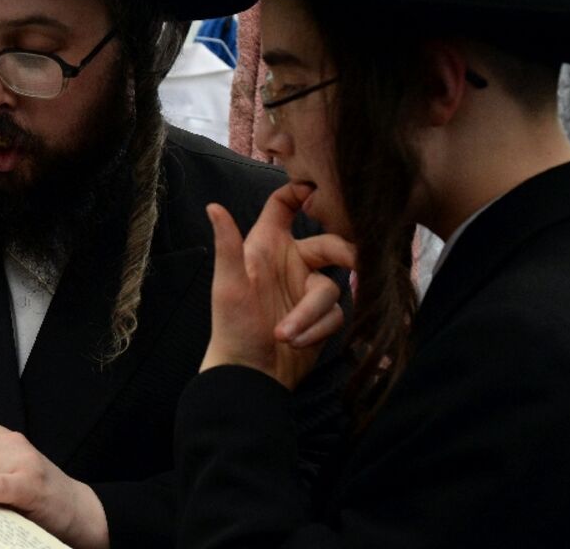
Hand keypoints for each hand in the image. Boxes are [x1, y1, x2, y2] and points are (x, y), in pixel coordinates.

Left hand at [201, 183, 354, 389]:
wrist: (248, 377)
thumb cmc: (232, 328)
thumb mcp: (229, 285)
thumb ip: (228, 245)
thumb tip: (213, 206)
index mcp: (267, 246)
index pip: (284, 205)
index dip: (302, 192)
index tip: (322, 191)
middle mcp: (290, 263)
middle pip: (330, 244)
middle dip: (344, 255)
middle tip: (356, 264)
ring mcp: (306, 290)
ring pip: (332, 288)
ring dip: (310, 314)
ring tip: (284, 334)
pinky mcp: (321, 317)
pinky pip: (335, 314)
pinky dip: (316, 329)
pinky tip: (294, 342)